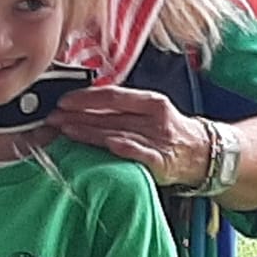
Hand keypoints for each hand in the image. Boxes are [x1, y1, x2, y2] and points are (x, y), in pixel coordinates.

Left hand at [49, 85, 213, 187]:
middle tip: (52, 118)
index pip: (112, 95)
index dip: (85, 98)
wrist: (204, 154)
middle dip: (77, 116)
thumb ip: (123, 109)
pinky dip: (122, 148)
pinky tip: (107, 145)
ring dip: (88, 132)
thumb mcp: (151, 112)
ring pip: (117, 132)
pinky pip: (138, 152)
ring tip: (65, 131)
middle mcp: (155, 118)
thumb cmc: (170, 132)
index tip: (63, 101)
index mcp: (151, 101)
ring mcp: (158, 139)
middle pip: (109, 115)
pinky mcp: (160, 161)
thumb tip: (86, 106)